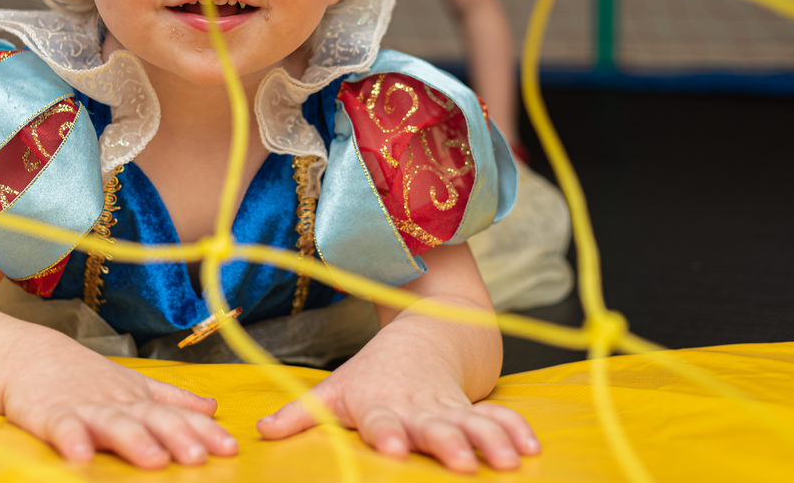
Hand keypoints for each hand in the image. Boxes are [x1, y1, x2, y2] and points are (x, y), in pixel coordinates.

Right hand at [3, 346, 237, 468]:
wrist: (29, 354)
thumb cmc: (86, 376)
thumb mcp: (133, 385)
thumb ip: (172, 399)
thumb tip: (213, 408)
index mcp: (139, 399)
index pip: (177, 415)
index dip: (203, 431)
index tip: (229, 447)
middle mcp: (117, 403)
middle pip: (151, 418)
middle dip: (176, 436)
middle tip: (198, 457)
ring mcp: (84, 407)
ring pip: (113, 424)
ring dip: (134, 440)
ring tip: (155, 460)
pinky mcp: (50, 413)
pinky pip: (62, 427)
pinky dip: (72, 439)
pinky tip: (81, 456)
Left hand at [256, 339, 538, 473]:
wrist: (426, 332)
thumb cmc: (374, 372)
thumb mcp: (337, 388)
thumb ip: (302, 413)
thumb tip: (261, 431)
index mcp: (380, 403)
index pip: (380, 418)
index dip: (384, 432)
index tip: (387, 446)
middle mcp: (418, 406)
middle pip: (432, 425)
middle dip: (446, 441)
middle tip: (458, 462)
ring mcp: (450, 405)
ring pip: (473, 423)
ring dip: (489, 440)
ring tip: (506, 461)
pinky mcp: (476, 405)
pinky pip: (500, 417)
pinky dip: (517, 430)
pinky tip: (532, 449)